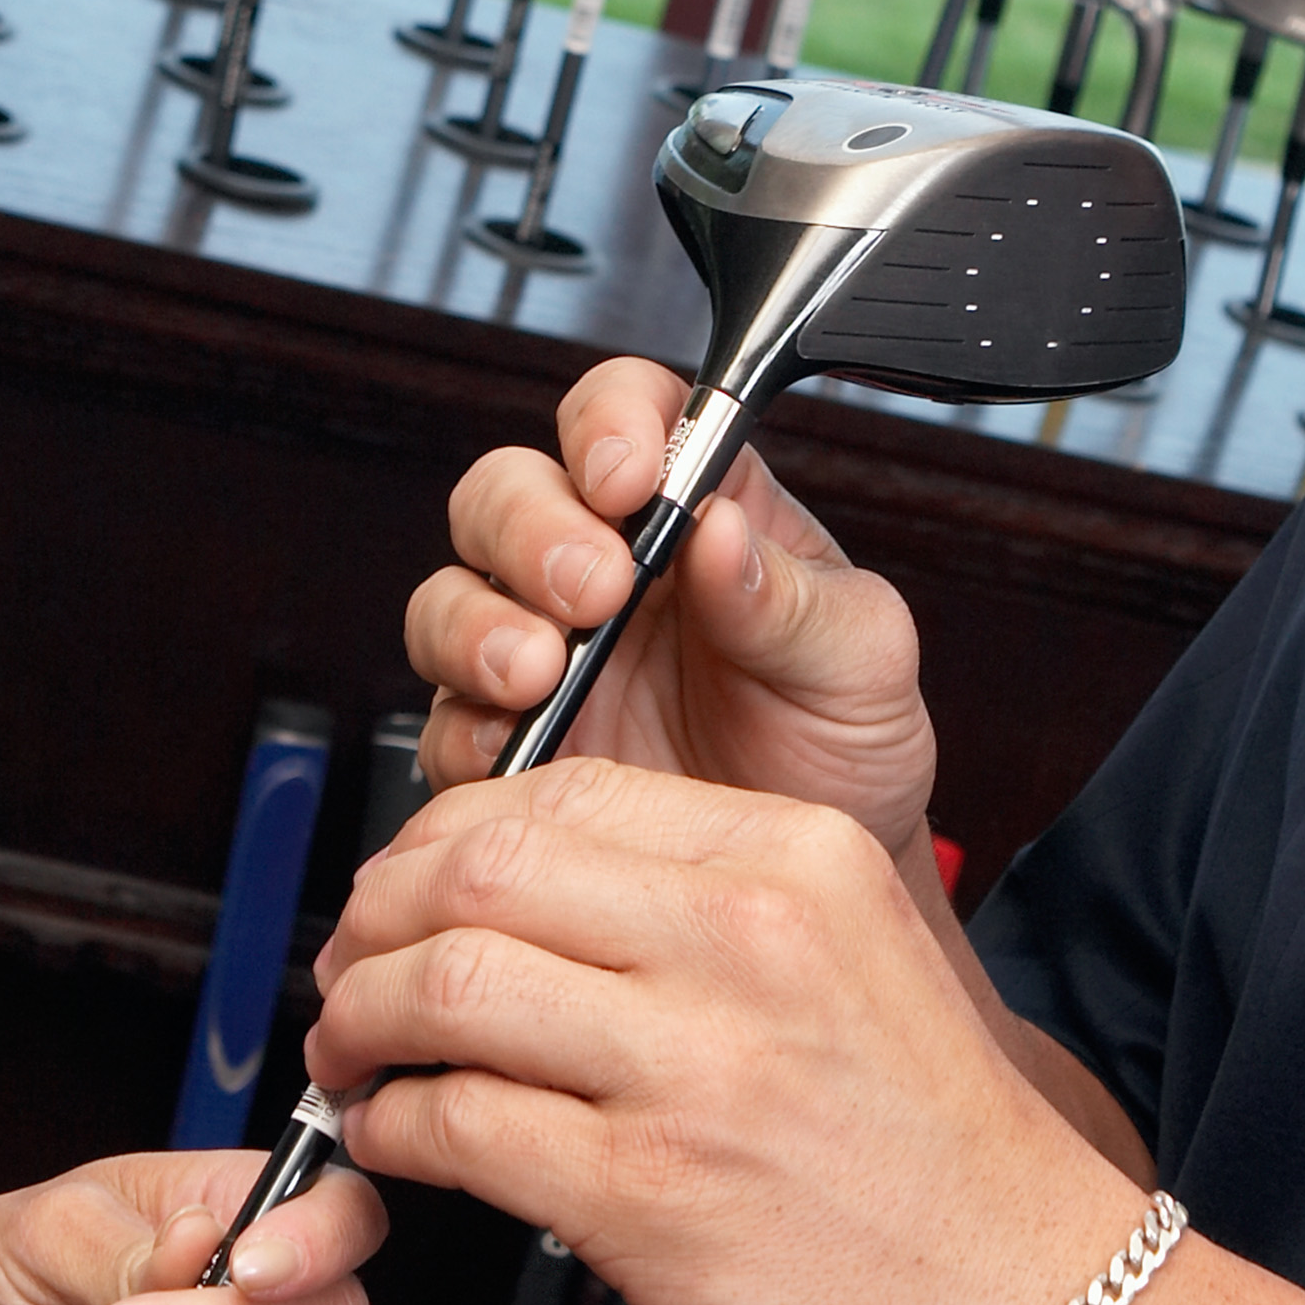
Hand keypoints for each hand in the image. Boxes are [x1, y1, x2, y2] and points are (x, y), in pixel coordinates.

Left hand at [306, 755, 1138, 1304]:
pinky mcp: (644, 1193)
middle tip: (353, 969)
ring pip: (445, 986)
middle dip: (377, 917)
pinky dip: (393, 1130)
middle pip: (478, 869)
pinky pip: (455, 1125)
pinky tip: (399, 1141)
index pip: (559, 793)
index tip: (413, 891)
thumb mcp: (844, 950)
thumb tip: (517, 884)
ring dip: (361, 1021)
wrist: (1024, 1302)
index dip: (445, 838)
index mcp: (790, 856)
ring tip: (353, 1057)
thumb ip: (700, 896)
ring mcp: (691, 1066)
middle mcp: (740, 939)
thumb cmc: (928, 1148)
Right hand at [402, 355, 936, 884]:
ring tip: (540, 671)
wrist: (807, 889)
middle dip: (531, 528)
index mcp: (694, 511)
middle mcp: (602, 566)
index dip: (609, 424)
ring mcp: (544, 654)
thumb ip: (793, 598)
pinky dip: (463, 726)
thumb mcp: (860, 662)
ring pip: (452, 595)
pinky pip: (444, 719)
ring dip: (477, 623)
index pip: (626, 415)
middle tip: (592, 589)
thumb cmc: (841, 744)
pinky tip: (516, 743)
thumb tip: (721, 530)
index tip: (628, 477)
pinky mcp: (509, 743)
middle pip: (508, 492)